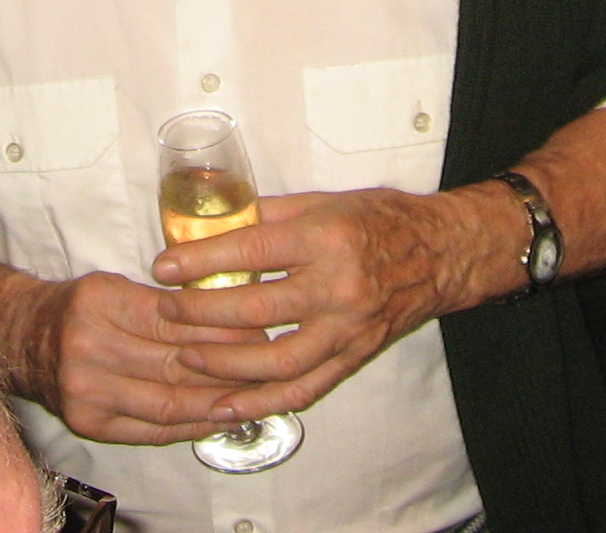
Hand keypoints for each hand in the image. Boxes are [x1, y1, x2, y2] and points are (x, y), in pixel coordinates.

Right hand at [0, 270, 278, 445]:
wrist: (20, 339)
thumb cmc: (75, 307)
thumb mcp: (114, 285)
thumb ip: (163, 300)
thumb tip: (229, 314)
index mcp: (99, 302)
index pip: (173, 319)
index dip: (220, 327)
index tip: (257, 326)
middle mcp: (89, 347)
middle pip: (175, 362)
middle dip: (228, 365)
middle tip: (266, 361)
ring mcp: (87, 391)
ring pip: (169, 401)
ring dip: (217, 400)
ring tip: (253, 393)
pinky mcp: (89, 422)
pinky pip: (152, 428)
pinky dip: (190, 424)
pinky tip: (218, 416)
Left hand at [144, 186, 484, 423]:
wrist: (440, 253)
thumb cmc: (380, 220)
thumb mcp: (324, 201)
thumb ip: (269, 216)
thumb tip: (213, 224)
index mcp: (326, 237)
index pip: (252, 250)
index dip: (202, 260)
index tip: (164, 266)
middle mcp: (337, 287)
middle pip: (257, 309)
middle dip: (202, 312)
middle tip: (167, 309)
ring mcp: (347, 329)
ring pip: (277, 361)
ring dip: (224, 364)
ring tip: (186, 356)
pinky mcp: (353, 357)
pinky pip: (303, 389)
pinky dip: (261, 401)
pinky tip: (226, 404)